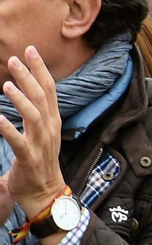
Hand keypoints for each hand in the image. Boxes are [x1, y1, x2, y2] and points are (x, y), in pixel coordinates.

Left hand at [0, 49, 65, 224]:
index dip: (40, 69)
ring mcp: (40, 143)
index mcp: (52, 121)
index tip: (31, 51)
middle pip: (41, 97)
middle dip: (28, 76)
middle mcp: (49, 129)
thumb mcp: (42, 135)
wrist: (46, 193)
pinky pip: (18, 141)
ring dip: (20, 98)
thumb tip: (27, 97)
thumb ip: (35, 116)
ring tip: (6, 85)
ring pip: (33, 115)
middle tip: (14, 59)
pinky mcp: (28, 158)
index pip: (49, 89)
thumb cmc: (40, 164)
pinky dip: (8, 129)